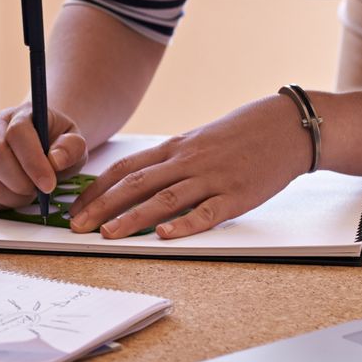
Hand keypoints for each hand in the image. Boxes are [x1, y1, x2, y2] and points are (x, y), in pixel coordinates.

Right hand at [0, 102, 89, 208]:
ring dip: (13, 196)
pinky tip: (19, 195)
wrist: (42, 142)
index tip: (48, 184)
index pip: (18, 133)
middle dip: (19, 182)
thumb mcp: (74, 141)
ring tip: (31, 193)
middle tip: (39, 192)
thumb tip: (55, 160)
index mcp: (21, 114)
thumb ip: (71, 148)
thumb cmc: (58, 142)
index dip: (32, 162)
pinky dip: (5, 202)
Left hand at [67, 95, 311, 240]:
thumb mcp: (199, 140)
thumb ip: (172, 159)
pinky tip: (165, 235)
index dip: (96, 189)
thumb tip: (140, 180)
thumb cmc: (242, 134)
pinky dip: (184, 225)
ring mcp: (212, 178)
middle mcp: (187, 161)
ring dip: (132, 217)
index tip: (75, 207)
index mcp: (175, 148)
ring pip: (164, 198)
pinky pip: (206, 212)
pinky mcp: (237, 196)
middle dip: (101, 206)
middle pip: (135, 184)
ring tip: (108, 234)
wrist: (287, 126)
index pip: (125, 168)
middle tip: (76, 226)